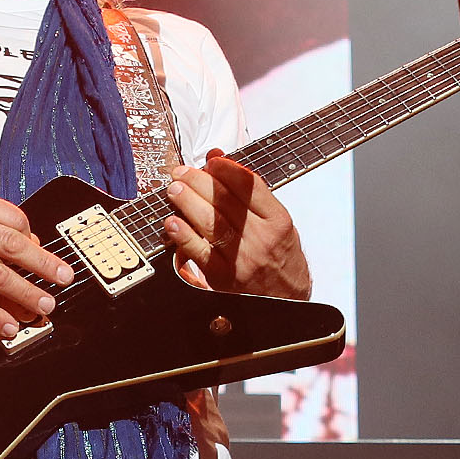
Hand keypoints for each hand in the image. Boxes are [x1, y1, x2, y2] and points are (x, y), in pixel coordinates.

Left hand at [162, 151, 309, 299]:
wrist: (287, 299)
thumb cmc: (280, 256)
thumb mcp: (276, 221)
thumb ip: (249, 192)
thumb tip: (218, 159)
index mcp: (277, 221)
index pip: (249, 186)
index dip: (226, 169)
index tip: (211, 161)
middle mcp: (261, 239)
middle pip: (225, 201)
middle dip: (199, 181)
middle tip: (181, 172)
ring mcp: (241, 259)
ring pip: (210, 223)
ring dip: (188, 202)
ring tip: (174, 190)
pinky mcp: (223, 277)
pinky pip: (199, 252)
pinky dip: (183, 236)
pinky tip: (172, 222)